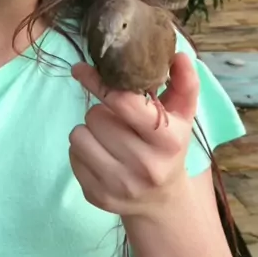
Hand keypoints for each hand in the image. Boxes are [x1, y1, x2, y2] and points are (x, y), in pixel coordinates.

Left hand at [69, 52, 199, 218]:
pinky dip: (81, 149)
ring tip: (107, 135)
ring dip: (88, 130)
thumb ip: (185, 83)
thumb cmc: (169, 147)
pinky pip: (72, 156)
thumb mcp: (183, 116)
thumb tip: (179, 55)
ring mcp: (120, 184)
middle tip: (114, 117)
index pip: (123, 102)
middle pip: (95, 116)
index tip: (81, 68)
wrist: (163, 201)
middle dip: (100, 110)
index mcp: (167, 140)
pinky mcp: (97, 196)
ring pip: (79, 135)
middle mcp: (145, 166)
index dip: (99, 81)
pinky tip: (101, 154)